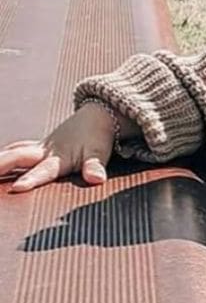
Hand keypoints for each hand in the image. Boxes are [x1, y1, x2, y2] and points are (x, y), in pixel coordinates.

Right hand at [0, 104, 115, 192]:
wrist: (97, 115)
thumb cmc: (98, 138)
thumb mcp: (99, 153)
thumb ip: (95, 167)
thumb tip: (97, 179)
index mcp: (60, 157)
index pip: (44, 170)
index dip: (32, 179)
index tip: (17, 187)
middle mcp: (45, 151)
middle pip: (18, 157)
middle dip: (1, 164)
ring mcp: (40, 148)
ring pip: (15, 152)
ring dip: (0, 159)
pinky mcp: (39, 146)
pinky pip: (18, 149)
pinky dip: (6, 153)